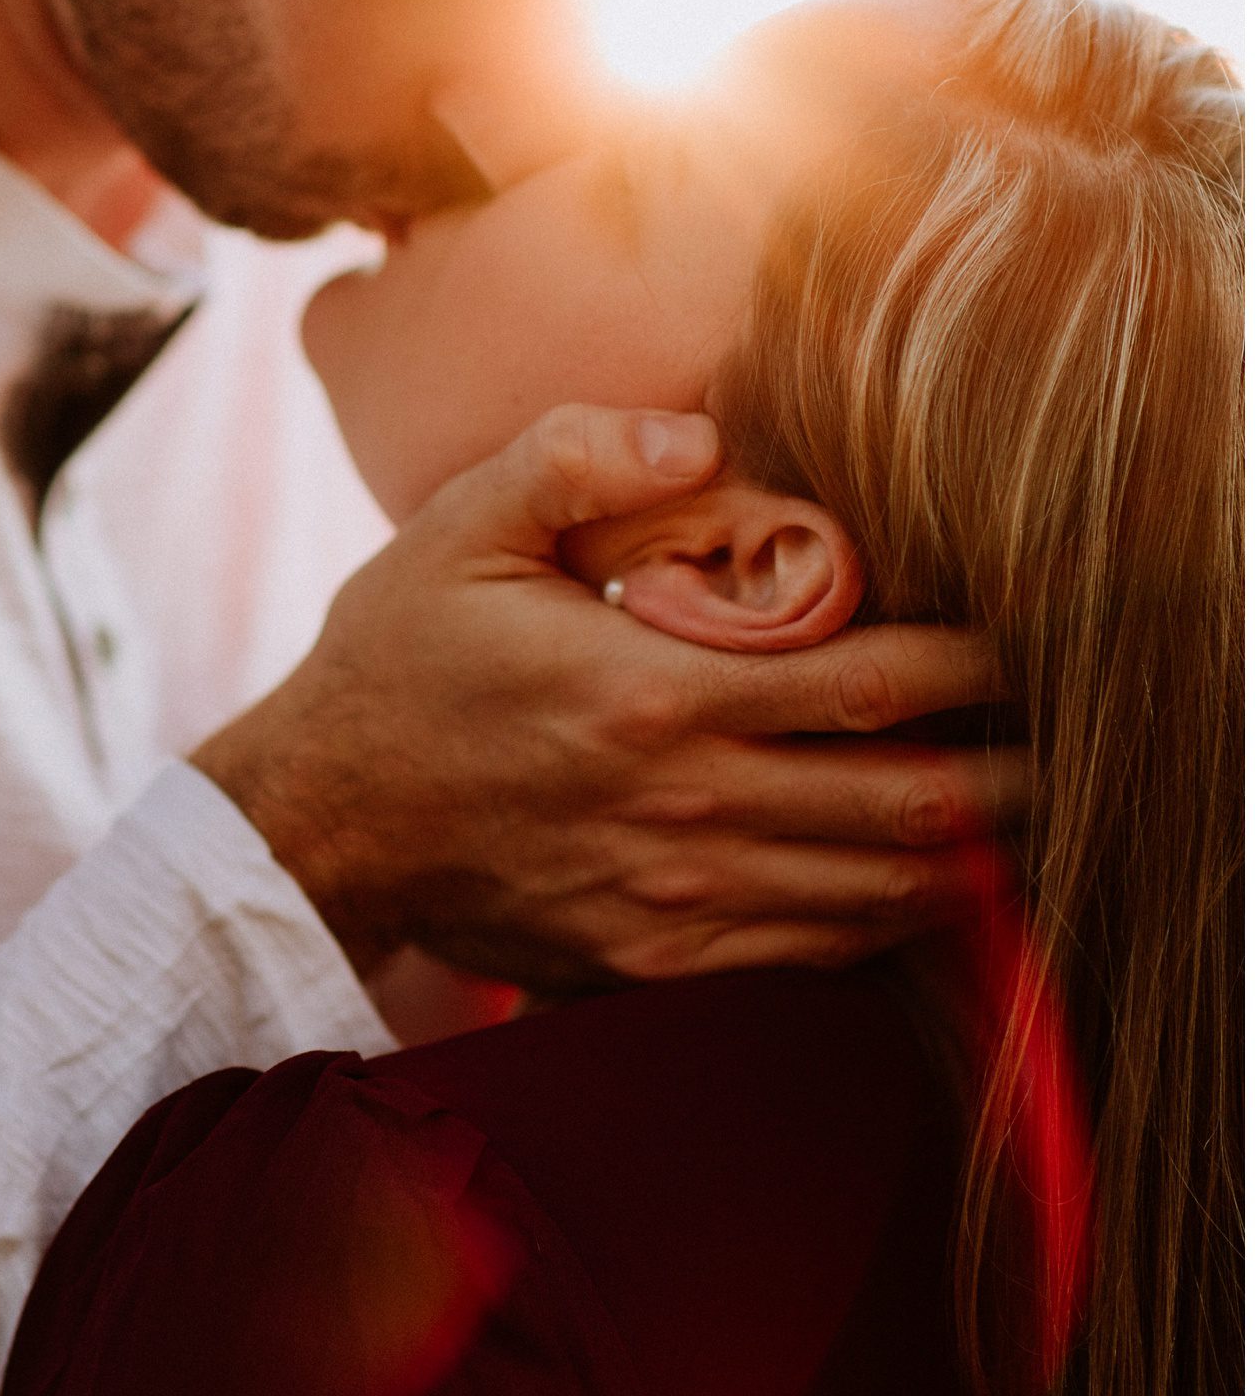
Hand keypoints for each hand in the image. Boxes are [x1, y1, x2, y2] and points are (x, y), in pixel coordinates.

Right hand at [190, 405, 1020, 992]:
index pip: (869, 682)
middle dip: (1012, 775)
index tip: (1034, 638)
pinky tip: (926, 893)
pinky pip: (807, 955)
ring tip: (1032, 821)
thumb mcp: (461, 526)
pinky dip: (886, 927)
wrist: (313, 828)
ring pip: (872, 894)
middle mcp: (683, 809)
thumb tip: (709, 434)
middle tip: (1081, 743)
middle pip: (904, 804)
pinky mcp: (651, 961)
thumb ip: (582, 453)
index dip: (976, 664)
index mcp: (655, 694)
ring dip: (968, 860)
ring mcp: (673, 900)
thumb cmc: (392, 667)